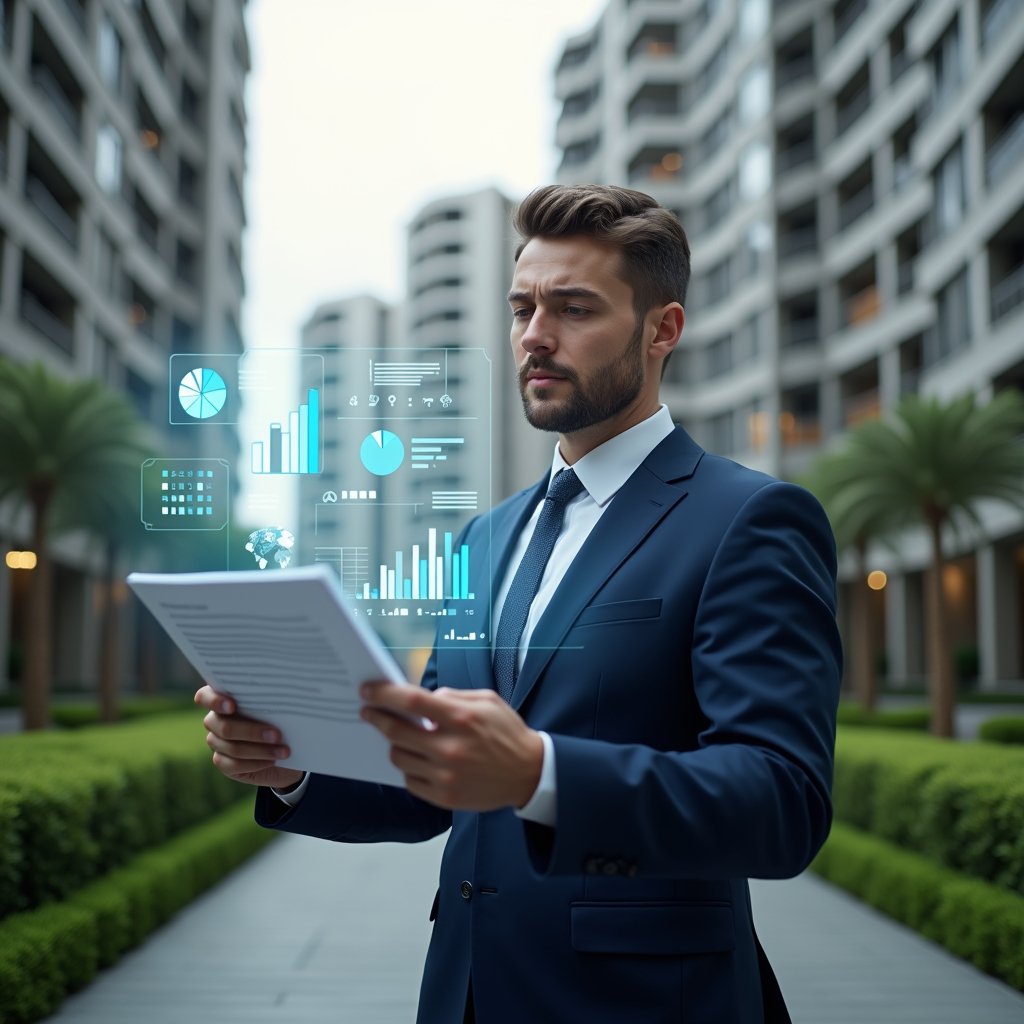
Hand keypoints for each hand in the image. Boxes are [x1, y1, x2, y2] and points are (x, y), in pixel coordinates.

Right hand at [194, 685, 304, 790]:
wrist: (284, 747)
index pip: (205, 696)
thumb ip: (270, 701)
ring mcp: (217, 742)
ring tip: (283, 751)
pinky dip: (256, 763)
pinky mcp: (223, 762)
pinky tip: (272, 760)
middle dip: (252, 731)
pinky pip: (233, 765)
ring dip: (260, 750)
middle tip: (276, 735)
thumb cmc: (281, 718)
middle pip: (224, 726)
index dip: (215, 701)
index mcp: (224, 699)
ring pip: (232, 747)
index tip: (232, 706)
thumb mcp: (278, 708)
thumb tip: (281, 699)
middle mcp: (215, 720)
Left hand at [359, 683, 543, 811]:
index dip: (385, 694)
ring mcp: (446, 776)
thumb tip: (422, 699)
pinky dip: (409, 768)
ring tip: (399, 737)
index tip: (368, 690)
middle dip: (376, 718)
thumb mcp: (487, 701)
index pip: (412, 701)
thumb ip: (453, 695)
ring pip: (399, 757)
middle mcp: (451, 748)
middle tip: (368, 712)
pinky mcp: (445, 797)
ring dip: (394, 744)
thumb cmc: (507, 733)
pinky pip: (410, 781)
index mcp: (462, 718)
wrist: (529, 773)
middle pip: (397, 731)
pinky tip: (418, 759)